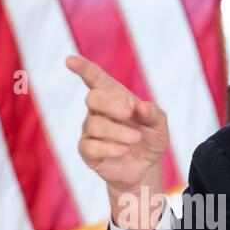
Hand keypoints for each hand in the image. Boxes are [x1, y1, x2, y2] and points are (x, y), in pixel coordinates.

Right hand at [66, 54, 169, 229]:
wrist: (145, 168)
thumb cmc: (149, 139)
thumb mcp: (159, 125)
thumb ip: (153, 113)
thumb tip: (141, 106)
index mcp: (114, 96)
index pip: (95, 78)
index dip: (83, 68)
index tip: (70, 60)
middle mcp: (98, 110)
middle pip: (93, 98)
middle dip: (110, 103)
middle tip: (128, 112)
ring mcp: (90, 130)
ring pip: (95, 125)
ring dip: (118, 131)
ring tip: (135, 138)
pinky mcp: (87, 150)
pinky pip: (91, 146)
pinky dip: (109, 147)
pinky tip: (123, 150)